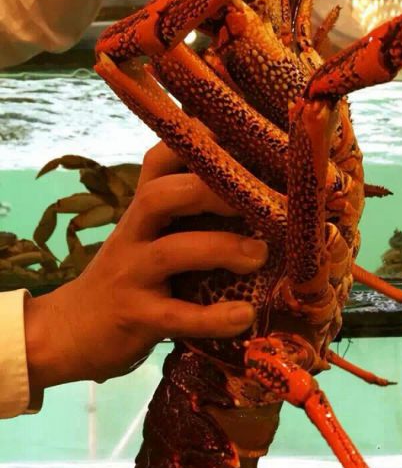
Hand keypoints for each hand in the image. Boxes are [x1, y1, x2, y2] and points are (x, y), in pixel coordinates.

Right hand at [24, 142, 266, 392]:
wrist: (72, 330)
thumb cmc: (132, 273)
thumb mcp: (152, 233)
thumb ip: (190, 209)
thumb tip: (255, 189)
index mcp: (144, 208)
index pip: (160, 159)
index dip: (198, 141)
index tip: (242, 136)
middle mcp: (134, 233)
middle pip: (162, 196)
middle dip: (213, 191)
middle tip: (263, 202)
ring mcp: (131, 275)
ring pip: (171, 252)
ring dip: (221, 248)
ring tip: (260, 254)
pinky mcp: (136, 318)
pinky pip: (175, 316)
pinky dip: (212, 317)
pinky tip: (244, 315)